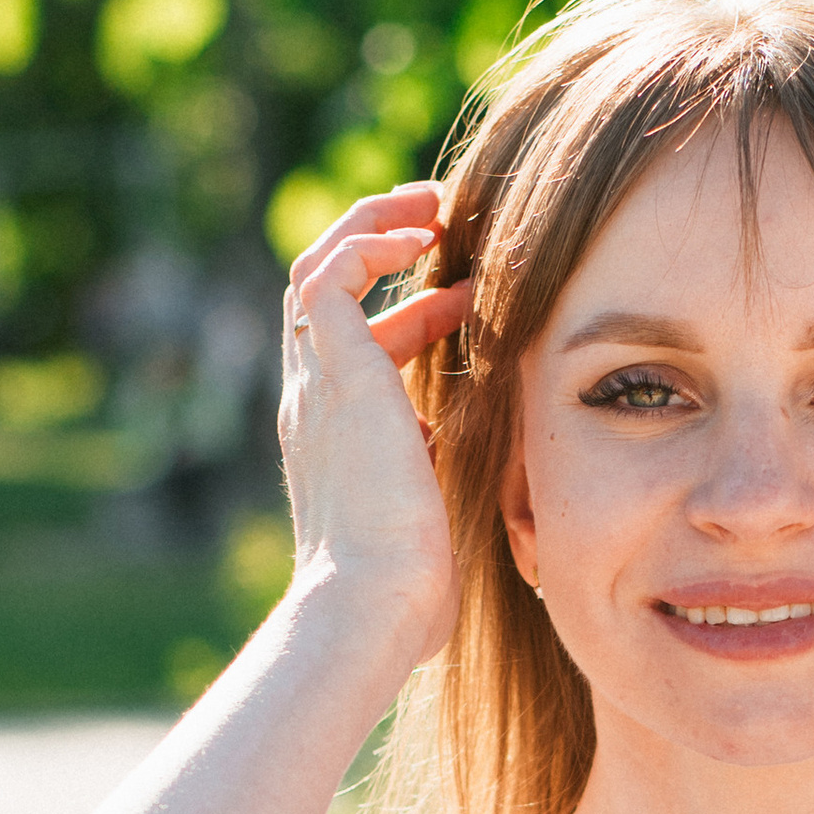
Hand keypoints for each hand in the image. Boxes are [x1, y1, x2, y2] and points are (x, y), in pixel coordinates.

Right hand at [278, 182, 475, 669]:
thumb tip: (501, 478)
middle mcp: (312, 406)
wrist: (372, 606)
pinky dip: (370, 241)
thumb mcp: (437, 524)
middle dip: (377, 252)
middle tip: (438, 226)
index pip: (355, 354)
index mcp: (335, 443)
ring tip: (431, 207)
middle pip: (324, 301)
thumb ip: (453, 492)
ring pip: (315, 273)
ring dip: (371, 228)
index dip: (410, 315)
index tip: (467, 301)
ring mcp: (315, 387)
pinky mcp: (332, 372)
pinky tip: (424, 237)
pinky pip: (330, 275)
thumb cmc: (411, 595)